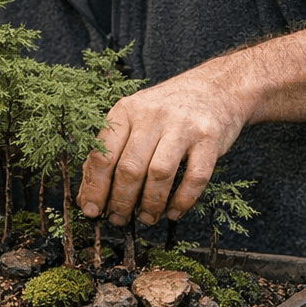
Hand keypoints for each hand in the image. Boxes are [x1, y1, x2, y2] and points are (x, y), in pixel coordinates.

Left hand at [77, 62, 251, 227]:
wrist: (216, 87)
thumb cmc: (168, 109)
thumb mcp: (134, 118)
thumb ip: (111, 150)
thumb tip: (89, 193)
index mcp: (127, 110)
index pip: (103, 155)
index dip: (95, 188)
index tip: (92, 211)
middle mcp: (152, 115)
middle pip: (129, 168)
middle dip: (121, 201)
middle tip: (119, 219)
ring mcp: (182, 126)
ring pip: (159, 174)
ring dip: (150, 204)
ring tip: (146, 218)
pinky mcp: (209, 138)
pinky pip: (195, 177)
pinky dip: (182, 200)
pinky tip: (174, 212)